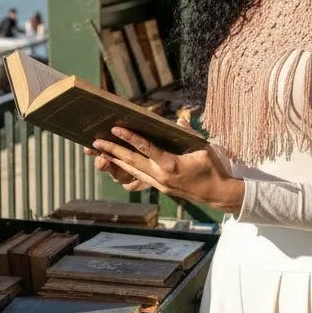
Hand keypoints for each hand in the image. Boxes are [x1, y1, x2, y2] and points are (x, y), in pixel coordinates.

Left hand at [86, 126, 243, 211]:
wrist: (216, 193)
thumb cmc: (212, 168)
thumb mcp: (203, 148)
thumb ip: (188, 132)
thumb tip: (179, 119)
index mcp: (171, 164)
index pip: (146, 149)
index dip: (130, 138)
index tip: (116, 129)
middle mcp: (161, 176)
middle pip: (131, 161)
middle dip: (112, 151)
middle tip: (95, 142)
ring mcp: (158, 183)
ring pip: (131, 170)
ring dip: (114, 160)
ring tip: (98, 151)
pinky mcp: (159, 187)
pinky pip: (138, 176)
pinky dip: (125, 168)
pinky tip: (115, 161)